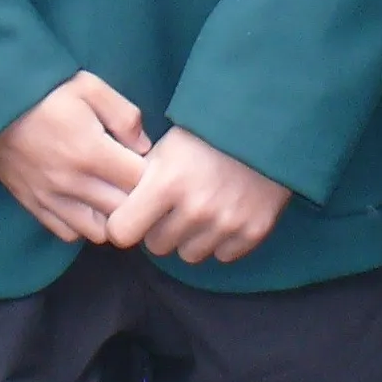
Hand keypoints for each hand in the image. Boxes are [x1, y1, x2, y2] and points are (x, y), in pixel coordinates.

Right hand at [0, 73, 150, 244]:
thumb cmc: (44, 91)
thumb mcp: (88, 86)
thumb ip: (123, 114)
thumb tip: (143, 147)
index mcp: (90, 151)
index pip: (139, 182)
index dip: (151, 175)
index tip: (149, 163)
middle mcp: (71, 182)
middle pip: (122, 211)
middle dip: (136, 200)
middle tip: (135, 182)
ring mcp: (50, 198)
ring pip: (98, 231)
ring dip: (111, 217)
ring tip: (112, 195)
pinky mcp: (33, 205)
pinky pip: (68, 232)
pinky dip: (82, 224)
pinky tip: (86, 203)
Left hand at [103, 127, 290, 263]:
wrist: (267, 125)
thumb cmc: (208, 132)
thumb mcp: (166, 146)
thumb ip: (140, 179)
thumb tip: (114, 210)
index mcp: (166, 182)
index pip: (121, 232)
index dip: (124, 223)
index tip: (131, 214)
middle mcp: (195, 208)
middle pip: (156, 246)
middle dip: (160, 228)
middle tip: (174, 205)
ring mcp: (227, 223)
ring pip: (189, 255)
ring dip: (191, 237)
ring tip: (202, 207)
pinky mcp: (253, 232)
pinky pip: (222, 256)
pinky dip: (221, 240)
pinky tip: (226, 212)